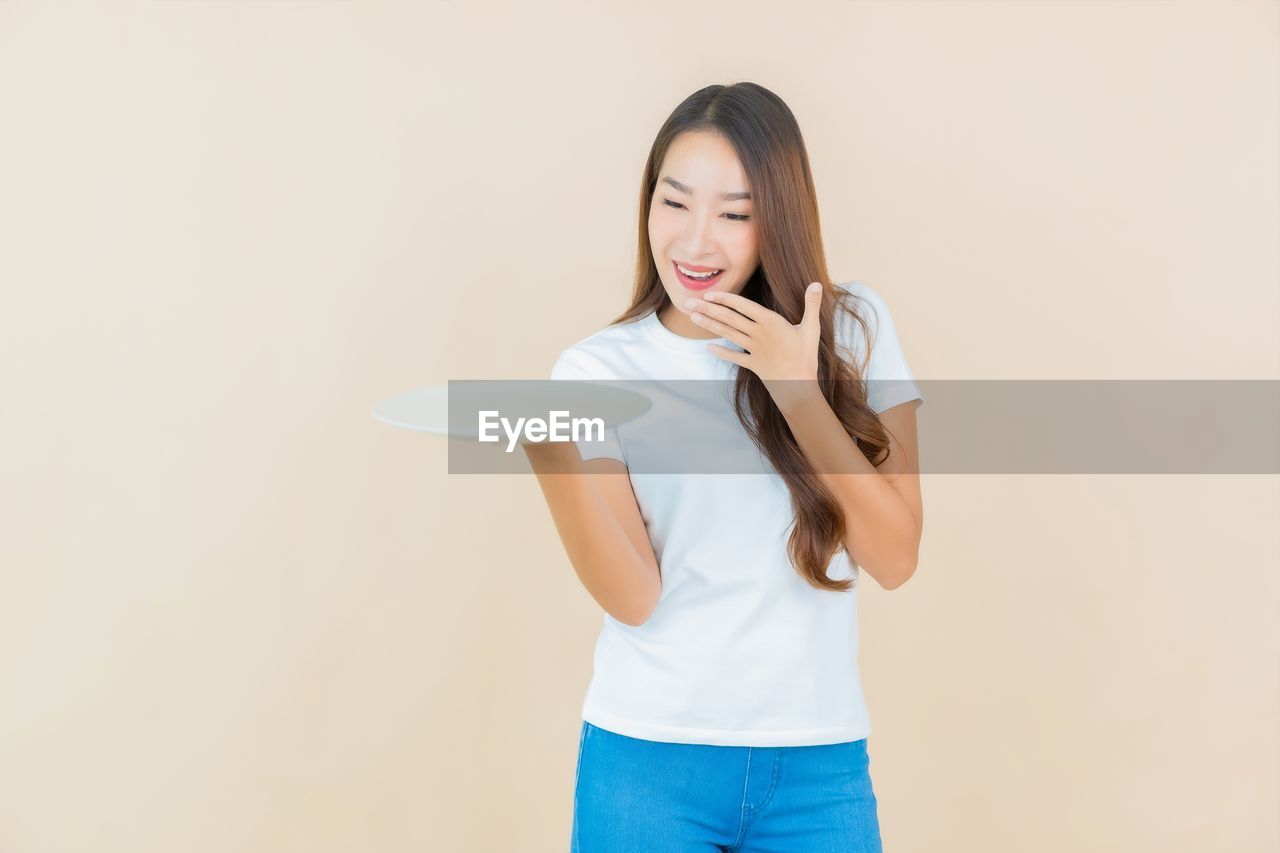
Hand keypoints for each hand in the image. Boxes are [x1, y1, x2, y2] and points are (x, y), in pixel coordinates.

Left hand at [686, 282, 824, 409]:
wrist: (799, 387)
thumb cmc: (806, 356)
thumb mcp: (811, 328)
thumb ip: (812, 305)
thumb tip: (818, 283)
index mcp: (771, 323)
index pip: (744, 306)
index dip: (726, 299)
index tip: (709, 294)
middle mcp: (758, 334)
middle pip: (730, 319)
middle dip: (708, 309)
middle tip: (689, 302)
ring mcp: (753, 350)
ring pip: (728, 334)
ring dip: (709, 325)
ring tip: (693, 317)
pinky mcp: (753, 364)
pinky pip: (734, 358)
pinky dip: (721, 353)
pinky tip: (708, 348)